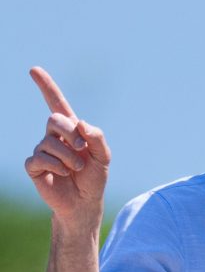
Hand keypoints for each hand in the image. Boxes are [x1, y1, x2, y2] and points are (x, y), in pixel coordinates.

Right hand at [25, 67, 110, 226]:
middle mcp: (54, 136)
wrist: (85, 202)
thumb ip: (97, 136)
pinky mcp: (34, 166)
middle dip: (70, 133)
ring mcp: (43, 150)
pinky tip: (64, 173)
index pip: (56, 103)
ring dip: (68, 156)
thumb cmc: (94, 177)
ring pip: (49, 142)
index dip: (46, 86)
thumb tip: (81, 123)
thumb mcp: (103, 156)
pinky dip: (56, 165)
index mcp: (72, 130)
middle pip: (54, 119)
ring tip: (76, 168)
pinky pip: (40, 158)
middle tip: (82, 148)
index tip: (33, 69)